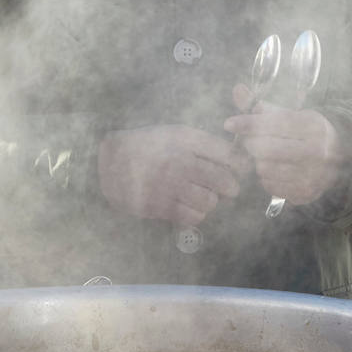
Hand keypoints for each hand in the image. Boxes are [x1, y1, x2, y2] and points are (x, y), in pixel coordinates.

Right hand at [97, 124, 247, 225]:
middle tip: (225, 188)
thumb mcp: (174, 133)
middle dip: (229, 187)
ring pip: (210, 203)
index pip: (229, 155)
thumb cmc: (148, 145)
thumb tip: (238, 160)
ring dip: (209, 202)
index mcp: (185, 139)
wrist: (110, 160)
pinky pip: (192, 217)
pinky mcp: (158, 205)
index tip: (239, 169)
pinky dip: (194, 215)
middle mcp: (179, 161)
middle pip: (225, 182)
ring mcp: (168, 185)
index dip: (241, 165)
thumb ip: (203, 144)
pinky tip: (186, 205)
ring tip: (200, 196)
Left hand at [223, 83, 346, 206]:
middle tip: (250, 141)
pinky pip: (271, 186)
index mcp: (313, 126)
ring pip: (266, 169)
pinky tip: (274, 170)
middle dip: (251, 143)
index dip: (248, 123)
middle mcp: (316, 151)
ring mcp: (314, 175)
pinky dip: (266, 177)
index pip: (273, 123)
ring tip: (264, 156)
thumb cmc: (306, 132)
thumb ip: (261, 106)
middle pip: (266, 149)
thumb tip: (237, 89)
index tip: (229, 124)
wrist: (339, 158)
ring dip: (258, 161)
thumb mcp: (289, 114)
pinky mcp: (307, 193)